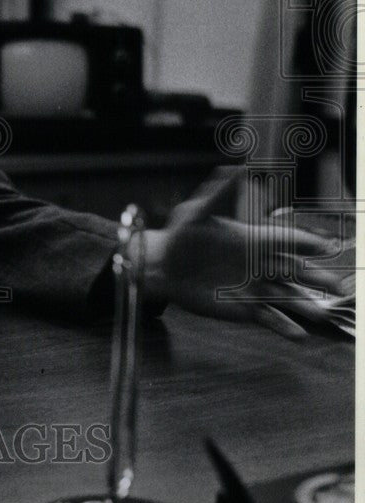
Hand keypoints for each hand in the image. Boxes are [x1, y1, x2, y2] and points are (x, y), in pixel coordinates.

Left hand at [145, 168, 348, 339]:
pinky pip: (269, 318)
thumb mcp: (198, 213)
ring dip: (306, 306)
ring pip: (287, 297)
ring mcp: (255, 288)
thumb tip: (234, 166)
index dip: (307, 243)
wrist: (164, 267)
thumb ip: (219, 193)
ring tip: (323, 315)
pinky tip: (299, 336)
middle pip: (295, 271)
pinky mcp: (244, 308)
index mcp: (254, 239)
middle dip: (316, 278)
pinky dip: (284, 326)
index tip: (328, 247)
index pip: (287, 240)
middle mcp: (261, 265)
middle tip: (338, 286)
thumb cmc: (182, 236)